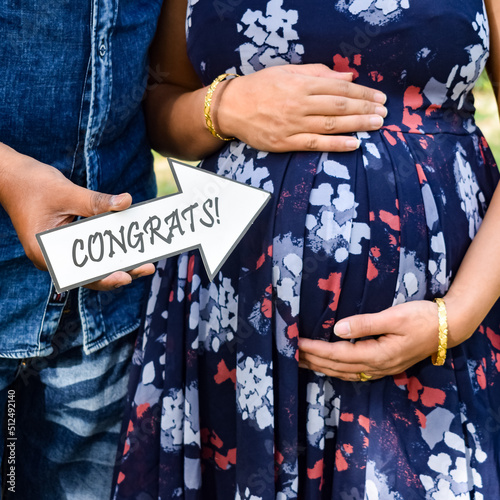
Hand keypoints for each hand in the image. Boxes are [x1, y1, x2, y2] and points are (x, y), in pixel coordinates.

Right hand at [0, 149, 154, 290]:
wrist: (11, 175)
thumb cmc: (33, 184)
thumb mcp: (67, 192)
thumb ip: (97, 201)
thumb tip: (126, 201)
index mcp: (45, 253)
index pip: (80, 274)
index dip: (105, 278)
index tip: (127, 277)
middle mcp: (51, 258)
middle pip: (90, 274)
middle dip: (120, 271)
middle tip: (147, 268)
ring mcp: (57, 253)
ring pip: (91, 265)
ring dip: (116, 263)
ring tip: (143, 263)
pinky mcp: (63, 244)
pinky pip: (88, 253)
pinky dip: (106, 251)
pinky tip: (127, 248)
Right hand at [217, 64, 387, 152]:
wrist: (231, 107)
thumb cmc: (260, 87)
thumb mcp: (288, 72)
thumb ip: (318, 73)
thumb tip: (348, 76)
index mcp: (301, 84)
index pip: (339, 88)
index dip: (362, 92)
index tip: (379, 97)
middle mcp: (299, 104)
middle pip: (339, 106)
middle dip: (365, 109)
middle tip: (384, 112)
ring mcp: (292, 125)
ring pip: (331, 125)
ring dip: (357, 125)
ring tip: (376, 125)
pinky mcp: (285, 142)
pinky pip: (315, 144)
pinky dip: (336, 145)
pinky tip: (354, 144)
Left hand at [298, 300, 449, 381]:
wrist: (448, 327)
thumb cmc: (422, 318)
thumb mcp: (395, 317)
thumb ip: (366, 324)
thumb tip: (338, 329)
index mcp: (378, 354)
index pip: (337, 354)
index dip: (314, 350)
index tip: (295, 343)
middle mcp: (376, 367)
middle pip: (336, 367)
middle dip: (311, 361)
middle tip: (288, 354)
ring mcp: (380, 369)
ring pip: (343, 373)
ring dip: (320, 367)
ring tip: (301, 361)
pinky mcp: (383, 366)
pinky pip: (353, 373)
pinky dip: (335, 370)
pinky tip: (327, 367)